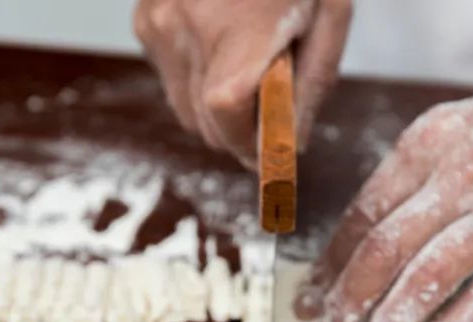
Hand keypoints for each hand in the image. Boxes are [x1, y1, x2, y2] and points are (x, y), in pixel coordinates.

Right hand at [133, 0, 351, 167]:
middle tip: (273, 112)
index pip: (228, 119)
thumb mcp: (328, 12)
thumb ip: (311, 83)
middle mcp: (186, 30)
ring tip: (249, 68)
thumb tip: (291, 145)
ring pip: (185, 109)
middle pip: (206, 125)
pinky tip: (223, 44)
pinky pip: (171, 78)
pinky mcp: (144, 18)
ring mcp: (158, 24)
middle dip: (242, 133)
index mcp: (238, 29)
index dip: (250, 146)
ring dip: (218, 109)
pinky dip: (197, 79)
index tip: (274, 156)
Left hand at [295, 78, 472, 321]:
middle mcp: (461, 177)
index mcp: (426, 144)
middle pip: (385, 251)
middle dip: (349, 301)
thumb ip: (400, 185)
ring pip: (429, 279)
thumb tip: (346, 255)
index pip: (363, 215)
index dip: (330, 265)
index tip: (310, 299)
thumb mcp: (445, 133)